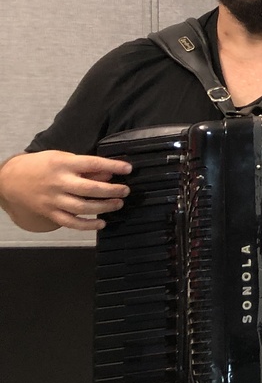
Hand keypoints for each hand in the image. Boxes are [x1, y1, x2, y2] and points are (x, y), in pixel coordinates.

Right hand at [0, 150, 131, 231]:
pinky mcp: (49, 213)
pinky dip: (87, 225)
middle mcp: (58, 182)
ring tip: (118, 204)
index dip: (112, 166)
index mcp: (63, 164)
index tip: (128, 169)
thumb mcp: (61, 157)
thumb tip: (108, 175)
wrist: (10, 180)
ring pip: (82, 207)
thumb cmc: (40, 165)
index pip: (92, 164)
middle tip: (125, 190)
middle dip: (111, 191)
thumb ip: (84, 167)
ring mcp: (53, 200)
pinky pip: (70, 222)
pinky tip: (101, 224)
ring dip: (103, 207)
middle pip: (89, 189)